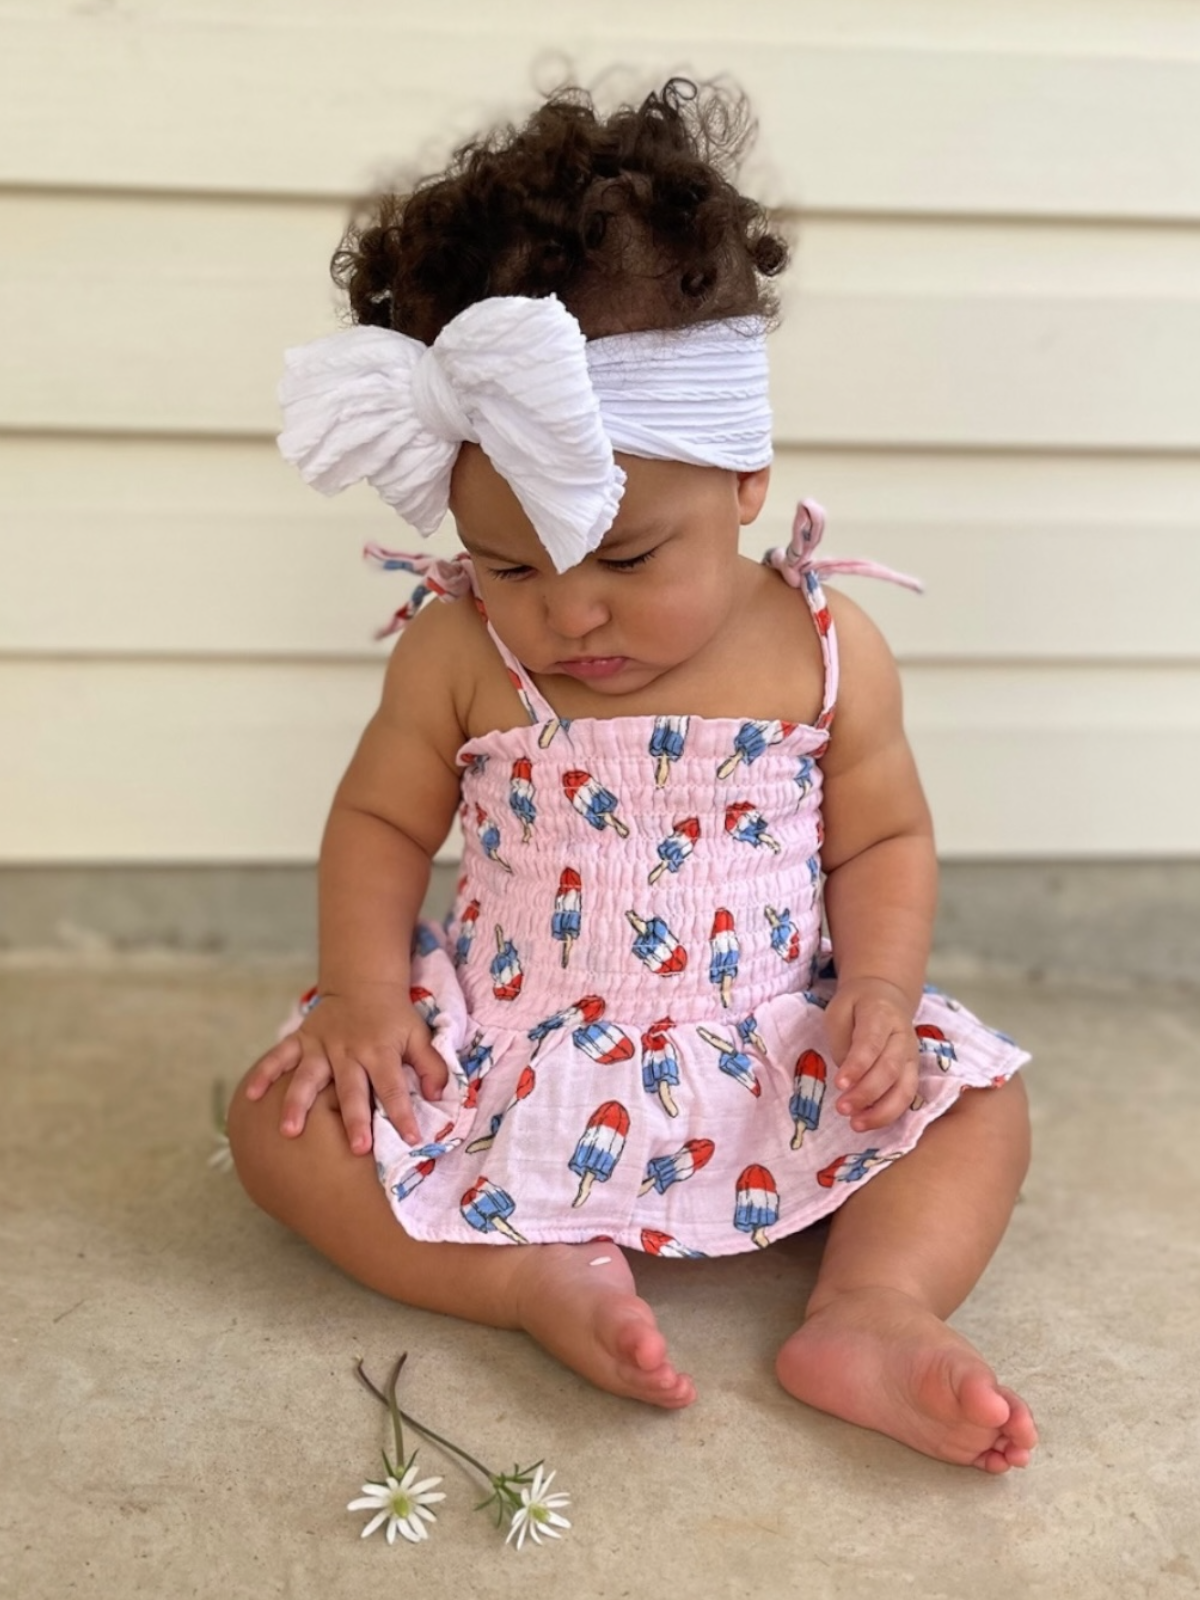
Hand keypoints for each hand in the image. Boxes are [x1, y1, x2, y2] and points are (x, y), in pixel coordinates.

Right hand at [243, 986, 449, 1152]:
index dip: (403, 1113)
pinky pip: (279, 1056)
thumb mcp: (419, 1035)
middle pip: (351, 1088)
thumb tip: (438, 1095)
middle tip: (356, 1148)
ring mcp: (321, 1046)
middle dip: (354, 1118)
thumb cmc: (393, 1018)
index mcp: (381, 1051)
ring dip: (298, 1103)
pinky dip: (265, 1073)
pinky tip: (251, 1095)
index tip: (411, 1139)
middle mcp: (349, 1051)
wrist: (363, 983)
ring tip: (289, 1130)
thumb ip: (431, 1065)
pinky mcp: (301, 1039)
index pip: (393, 1087)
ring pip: (308, 1076)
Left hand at [822, 976, 918, 1132]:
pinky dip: (889, 1113)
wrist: (885, 997)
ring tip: (856, 1124)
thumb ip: (842, 1043)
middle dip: (866, 1093)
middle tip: (842, 1109)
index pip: (871, 1044)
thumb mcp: (838, 1012)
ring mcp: (912, 1056)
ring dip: (881, 1111)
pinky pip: (907, 1097)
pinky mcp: (913, 1072)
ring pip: (904, 1088)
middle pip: (889, 1069)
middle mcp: (903, 1037)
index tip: (839, 1084)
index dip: (857, 1066)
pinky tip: (869, 1122)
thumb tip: (849, 1079)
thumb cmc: (856, 1007)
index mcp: (881, 1015)